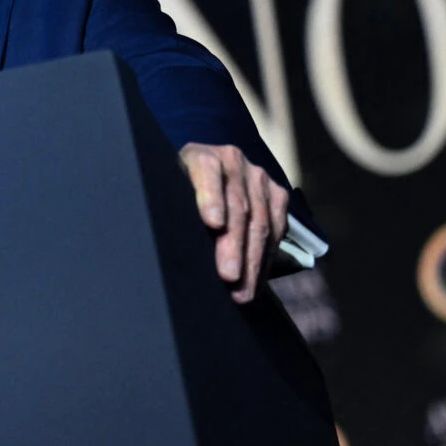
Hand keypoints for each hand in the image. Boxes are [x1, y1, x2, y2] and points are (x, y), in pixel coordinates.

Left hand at [178, 143, 289, 303]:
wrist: (207, 166)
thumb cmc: (179, 185)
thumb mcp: (169, 188)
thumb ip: (173, 206)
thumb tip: (168, 247)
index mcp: (201, 156)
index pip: (206, 172)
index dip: (211, 197)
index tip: (212, 223)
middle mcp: (233, 161)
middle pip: (237, 206)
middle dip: (234, 245)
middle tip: (229, 277)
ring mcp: (258, 177)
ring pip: (260, 221)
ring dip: (253, 260)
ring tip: (244, 290)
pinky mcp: (276, 193)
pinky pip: (277, 228)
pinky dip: (267, 256)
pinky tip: (258, 278)